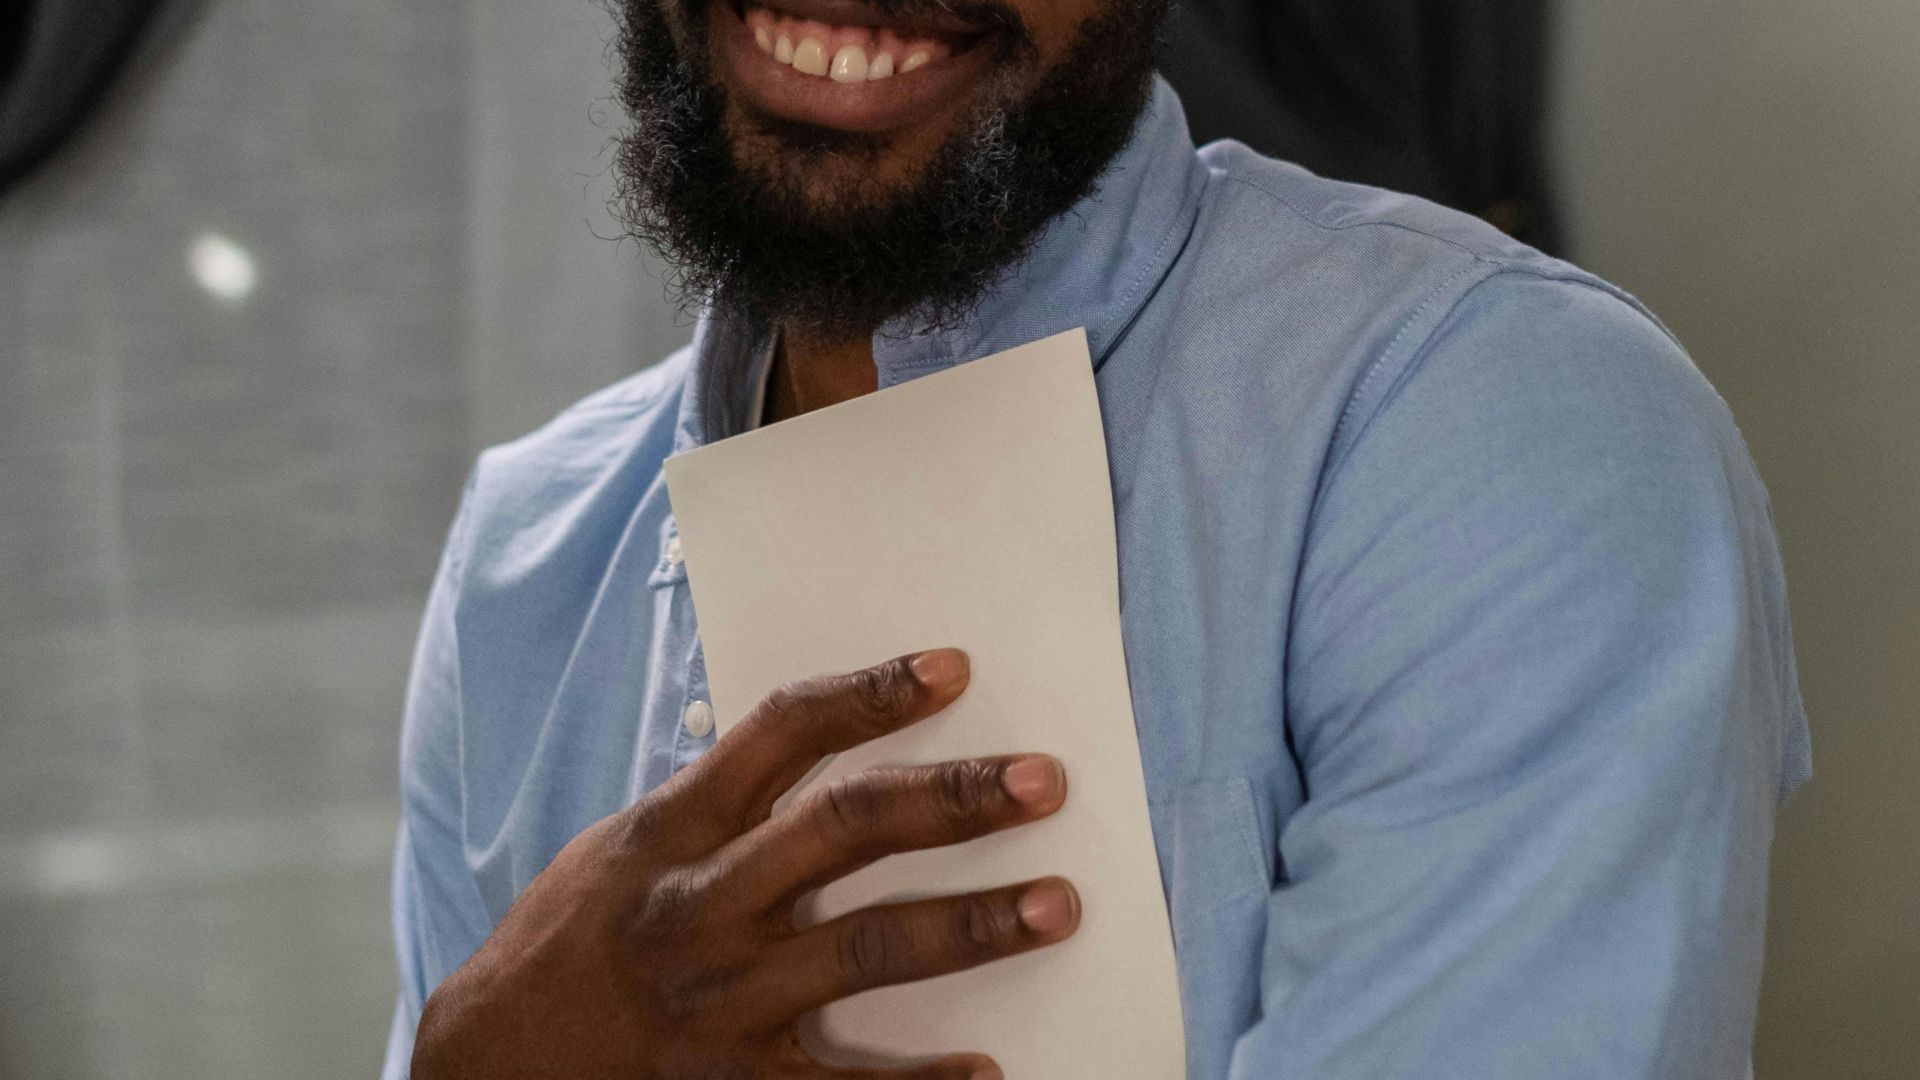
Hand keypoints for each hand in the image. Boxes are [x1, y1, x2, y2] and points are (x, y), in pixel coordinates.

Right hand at [411, 649, 1075, 1079]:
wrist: (492, 1064)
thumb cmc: (572, 942)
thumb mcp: (626, 849)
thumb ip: (719, 808)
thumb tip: (830, 756)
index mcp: (676, 827)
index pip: (784, 734)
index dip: (870, 695)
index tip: (953, 669)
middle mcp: (705, 902)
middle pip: (846, 829)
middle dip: (953, 800)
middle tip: (1043, 781)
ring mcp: (723, 998)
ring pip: (866, 949)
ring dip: (971, 926)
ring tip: (1056, 905)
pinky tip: (986, 1070)